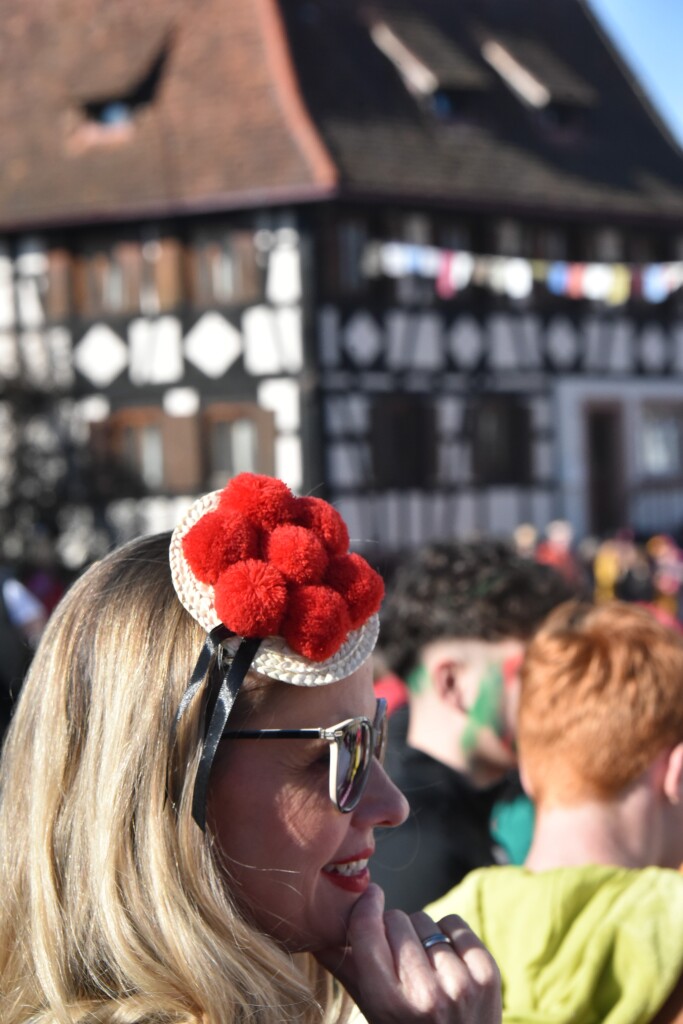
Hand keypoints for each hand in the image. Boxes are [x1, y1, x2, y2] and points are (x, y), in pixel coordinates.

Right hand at [314, 884, 500, 1023]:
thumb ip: (344, 967)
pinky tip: (447, 963)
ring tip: (425, 968)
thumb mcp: (372, 1010)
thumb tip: (313, 931)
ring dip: (421, 935)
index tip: (370, 898)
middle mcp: (424, 994)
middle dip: (394, 931)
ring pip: (425, 919)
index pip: (367, 928)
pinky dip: (449, 936)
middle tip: (400, 959)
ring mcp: (459, 984)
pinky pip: (454, 923)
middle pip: (397, 919)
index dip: (366, 906)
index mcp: (388, 1003)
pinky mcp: (487, 973)